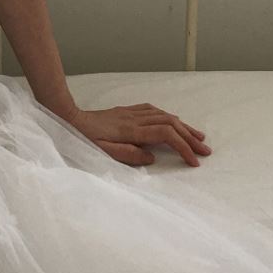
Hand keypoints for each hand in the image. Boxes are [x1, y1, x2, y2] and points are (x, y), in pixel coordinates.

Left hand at [61, 102, 211, 167]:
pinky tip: (173, 120)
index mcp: (130, 130)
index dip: (183, 147)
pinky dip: (168, 116)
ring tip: (198, 136)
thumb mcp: (102, 152)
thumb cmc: (82, 139)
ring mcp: (130, 112)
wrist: (67, 118)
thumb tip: (152, 157)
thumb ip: (128, 154)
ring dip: (183, 126)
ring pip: (164, 115)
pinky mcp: (125, 111)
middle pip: (170, 124)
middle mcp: (134, 118)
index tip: (194, 162)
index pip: (165, 135)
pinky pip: (153, 110)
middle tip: (206, 151)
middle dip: (190, 137)